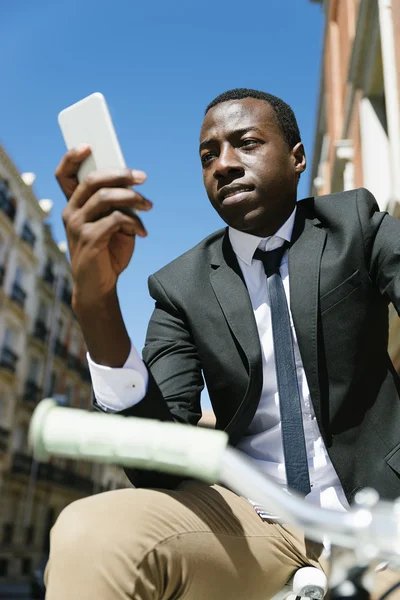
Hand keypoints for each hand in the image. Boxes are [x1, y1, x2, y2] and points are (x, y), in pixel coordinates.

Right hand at [56, 145, 151, 310]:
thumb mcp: (112, 225)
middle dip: (120, 174)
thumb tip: (133, 187)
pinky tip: (143, 232)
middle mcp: (70, 212)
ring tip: (149, 206)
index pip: (64, 174)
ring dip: (133, 198)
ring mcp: (77, 226)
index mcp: (73, 205)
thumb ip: (116, 206)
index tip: (89, 145)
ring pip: (105, 197)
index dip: (72, 157)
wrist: (99, 286)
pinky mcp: (89, 240)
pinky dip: (134, 222)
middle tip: (142, 178)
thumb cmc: (107, 252)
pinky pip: (115, 219)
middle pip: (92, 180)